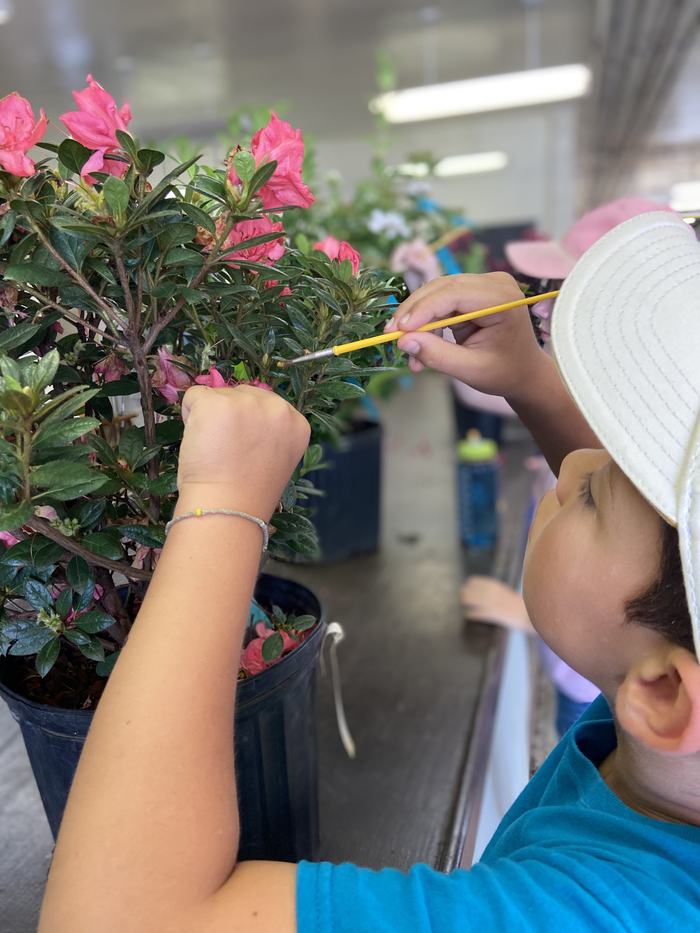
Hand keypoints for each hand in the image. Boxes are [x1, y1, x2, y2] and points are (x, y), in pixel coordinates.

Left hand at [176, 385, 310, 520]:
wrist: (228, 508)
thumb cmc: (248, 494)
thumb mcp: (274, 457)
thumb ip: (267, 432)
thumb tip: (241, 415)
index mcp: (297, 423)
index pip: (266, 406)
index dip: (249, 427)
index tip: (246, 453)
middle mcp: (277, 408)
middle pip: (242, 395)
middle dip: (231, 417)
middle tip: (228, 453)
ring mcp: (247, 403)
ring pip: (218, 396)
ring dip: (210, 419)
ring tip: (215, 451)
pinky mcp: (217, 403)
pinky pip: (193, 396)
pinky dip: (190, 416)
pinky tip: (200, 443)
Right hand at [387, 272, 546, 401]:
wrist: (523, 372)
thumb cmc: (504, 372)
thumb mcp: (471, 370)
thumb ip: (437, 355)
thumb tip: (404, 342)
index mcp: (502, 300)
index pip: (453, 294)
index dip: (422, 310)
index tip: (398, 331)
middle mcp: (494, 283)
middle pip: (441, 288)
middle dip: (413, 312)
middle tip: (391, 336)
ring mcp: (484, 284)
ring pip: (436, 292)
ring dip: (417, 319)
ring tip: (407, 348)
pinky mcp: (473, 291)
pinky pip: (440, 300)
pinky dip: (426, 321)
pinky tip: (420, 343)